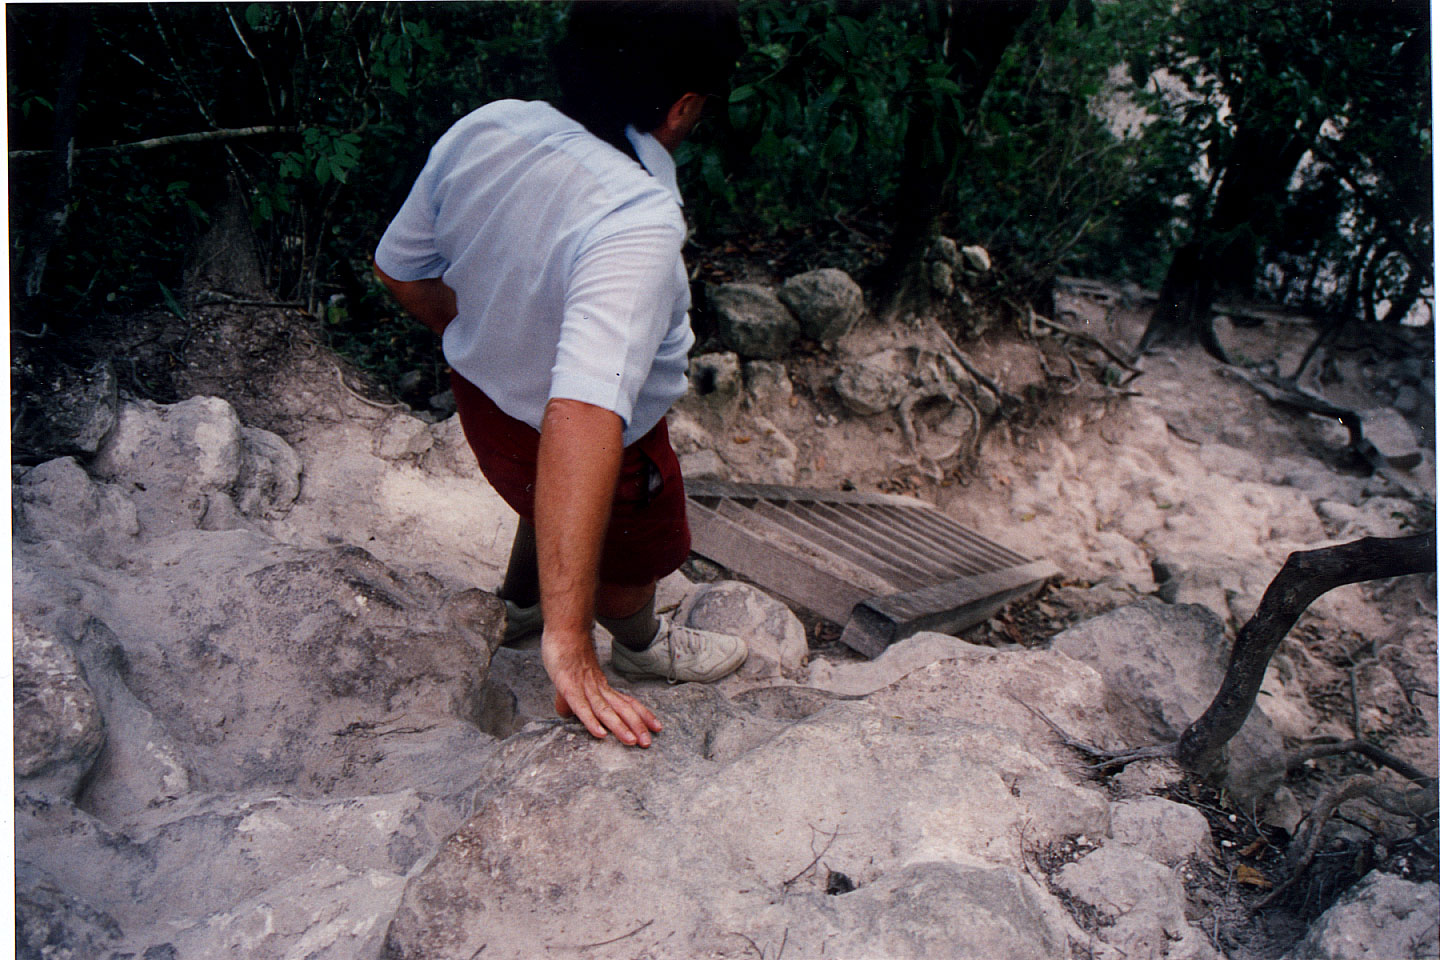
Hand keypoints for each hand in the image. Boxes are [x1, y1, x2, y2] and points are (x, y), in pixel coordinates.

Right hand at [541, 627, 661, 746]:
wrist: (564, 629)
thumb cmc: (569, 654)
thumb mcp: (571, 681)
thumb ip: (571, 699)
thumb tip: (565, 714)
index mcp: (602, 687)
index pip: (627, 702)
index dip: (642, 715)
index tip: (657, 727)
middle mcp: (598, 688)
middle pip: (621, 709)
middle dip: (636, 726)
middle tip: (649, 743)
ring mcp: (584, 687)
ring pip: (605, 710)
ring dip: (619, 727)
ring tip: (632, 741)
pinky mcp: (568, 687)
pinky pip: (582, 707)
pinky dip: (592, 721)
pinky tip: (600, 734)